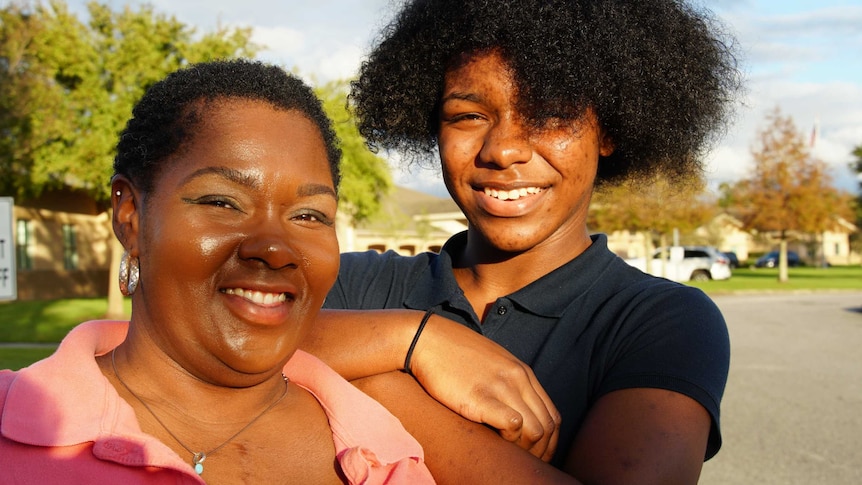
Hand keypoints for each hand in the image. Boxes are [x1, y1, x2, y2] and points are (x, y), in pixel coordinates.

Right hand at [409, 314, 561, 461]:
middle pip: (548, 426)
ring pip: (535, 429)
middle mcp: (518, 379)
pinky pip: (513, 424)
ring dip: (526, 449)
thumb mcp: (491, 363)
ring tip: (509, 454)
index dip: (549, 442)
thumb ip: (508, 382)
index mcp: (523, 372)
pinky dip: (510, 440)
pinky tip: (495, 439)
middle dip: (541, 451)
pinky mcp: (481, 397)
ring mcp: (501, 387)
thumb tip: (515, 409)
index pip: (553, 415)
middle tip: (525, 462)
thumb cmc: (454, 354)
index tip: (536, 454)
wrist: (427, 340)